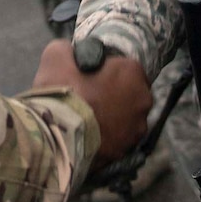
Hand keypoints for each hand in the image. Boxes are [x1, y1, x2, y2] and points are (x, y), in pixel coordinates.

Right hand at [33, 39, 152, 165]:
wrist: (59, 135)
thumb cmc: (62, 90)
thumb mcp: (57, 55)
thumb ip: (69, 51)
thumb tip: (71, 55)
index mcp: (132, 72)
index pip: (123, 66)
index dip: (105, 72)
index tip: (89, 78)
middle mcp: (143, 99)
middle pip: (128, 93)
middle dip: (113, 95)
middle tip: (88, 99)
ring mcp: (136, 128)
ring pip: (126, 118)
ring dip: (112, 118)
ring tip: (87, 121)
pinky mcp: (126, 150)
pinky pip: (118, 139)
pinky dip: (107, 138)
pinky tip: (88, 137)